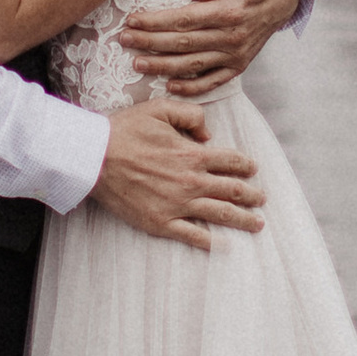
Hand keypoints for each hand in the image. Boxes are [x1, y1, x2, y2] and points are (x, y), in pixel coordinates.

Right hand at [92, 99, 265, 249]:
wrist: (94, 158)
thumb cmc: (124, 131)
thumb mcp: (160, 109)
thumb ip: (191, 115)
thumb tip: (208, 134)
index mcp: (192, 155)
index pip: (231, 161)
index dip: (246, 165)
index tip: (252, 169)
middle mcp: (191, 182)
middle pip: (233, 191)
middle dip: (252, 195)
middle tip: (262, 199)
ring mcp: (177, 205)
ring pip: (220, 215)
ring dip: (243, 220)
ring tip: (257, 224)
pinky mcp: (161, 222)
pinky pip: (192, 235)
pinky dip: (210, 243)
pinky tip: (223, 246)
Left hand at [117, 0, 301, 98]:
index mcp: (230, 11)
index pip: (184, 18)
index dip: (155, 21)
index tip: (132, 19)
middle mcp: (231, 37)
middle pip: (182, 43)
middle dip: (149, 42)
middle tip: (124, 40)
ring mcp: (235, 54)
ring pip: (192, 65)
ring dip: (162, 66)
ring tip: (137, 64)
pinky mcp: (239, 65)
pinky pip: (213, 81)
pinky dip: (191, 87)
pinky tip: (170, 86)